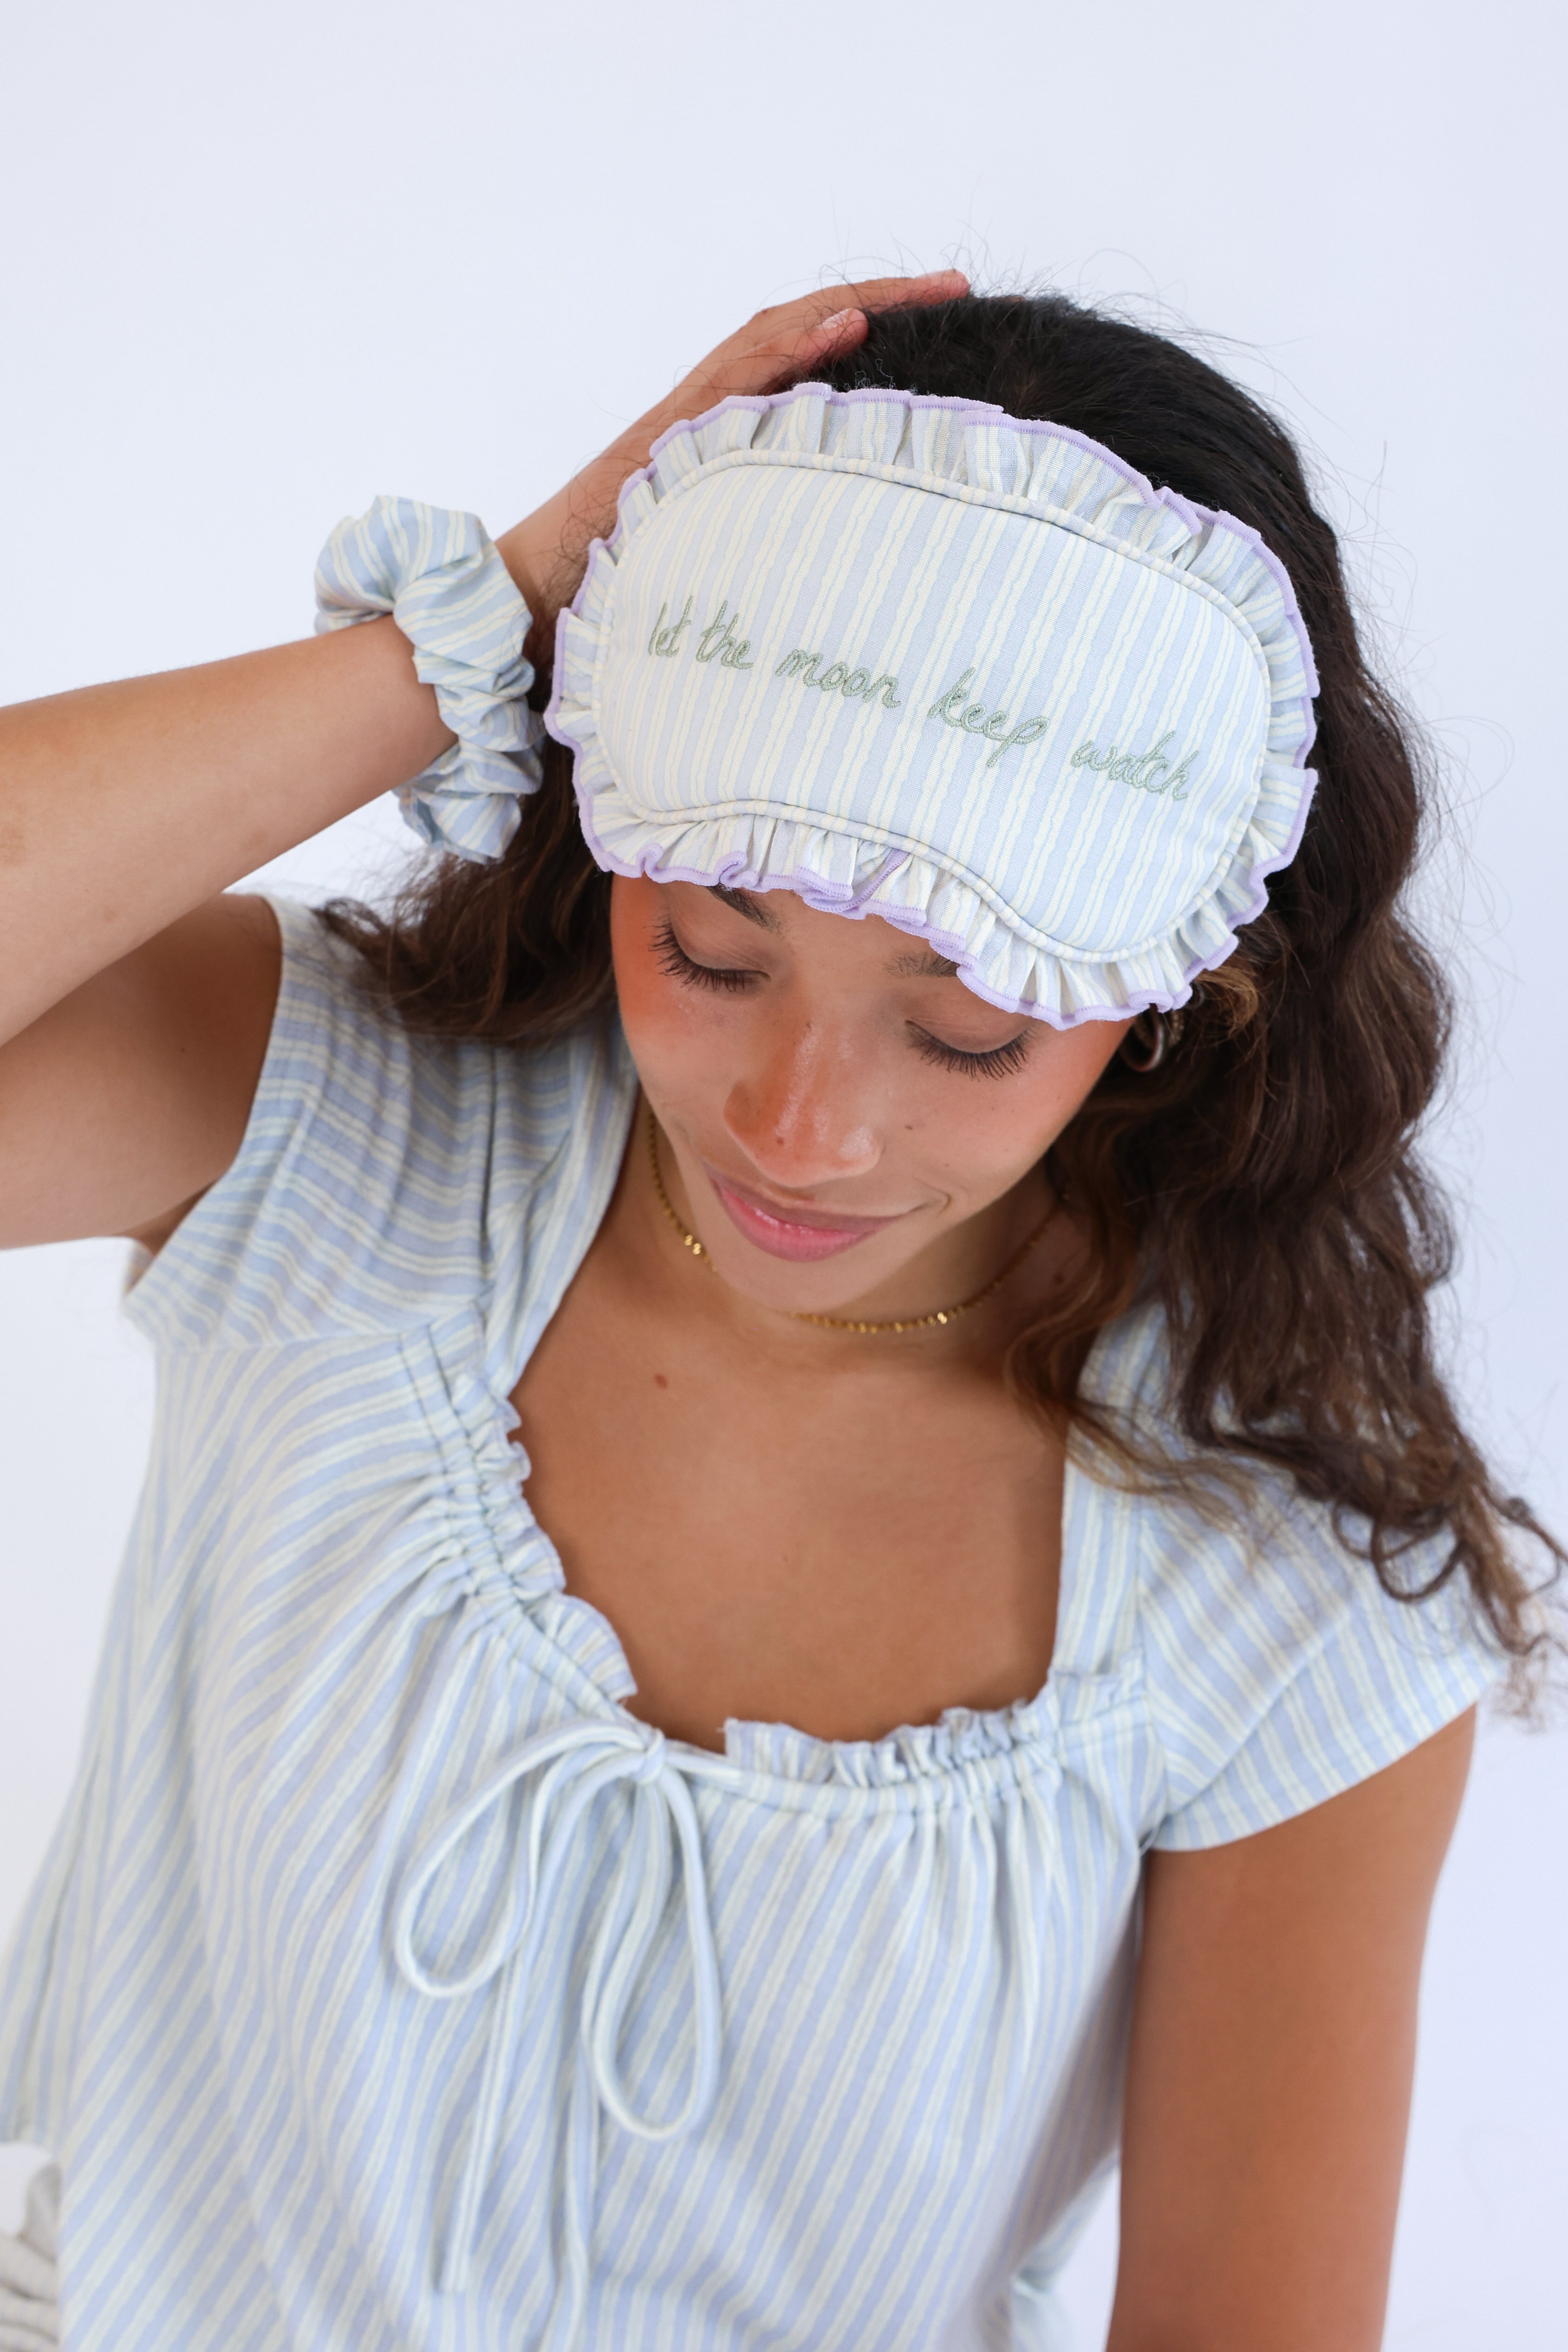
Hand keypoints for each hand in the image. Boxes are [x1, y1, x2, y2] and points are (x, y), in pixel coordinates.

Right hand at [496, 269, 967, 662]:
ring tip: (923, 292)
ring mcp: (687, 418)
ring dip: (850, 306)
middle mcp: (710, 413)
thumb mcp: (735, 554)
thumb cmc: (635, 596)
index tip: (948, 320)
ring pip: (772, 337)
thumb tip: (869, 551)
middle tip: (958, 287)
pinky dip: (794, 347)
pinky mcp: (669, 435)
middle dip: (883, 302)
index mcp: (728, 434)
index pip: (807, 357)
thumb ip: (786, 530)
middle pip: (801, 328)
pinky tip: (846, 327)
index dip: (874, 330)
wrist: (539, 604)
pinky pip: (737, 379)